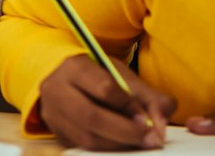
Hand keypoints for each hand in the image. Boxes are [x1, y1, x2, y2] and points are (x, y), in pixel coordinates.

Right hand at [37, 55, 174, 151]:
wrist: (60, 75)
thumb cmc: (95, 73)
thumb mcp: (120, 74)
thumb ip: (146, 95)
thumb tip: (161, 123)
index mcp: (74, 67)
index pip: (105, 88)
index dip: (130, 106)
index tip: (148, 118)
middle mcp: (57, 90)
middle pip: (92, 117)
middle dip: (126, 132)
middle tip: (150, 139)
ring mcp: (53, 114)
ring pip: (87, 138)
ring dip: (119, 145)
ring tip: (139, 142)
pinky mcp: (57, 133)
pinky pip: (84, 148)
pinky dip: (108, 149)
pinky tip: (122, 144)